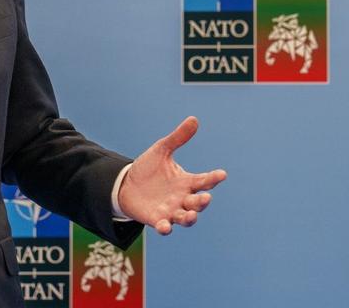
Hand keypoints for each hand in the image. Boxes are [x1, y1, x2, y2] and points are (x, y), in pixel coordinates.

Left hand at [116, 116, 226, 234]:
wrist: (126, 184)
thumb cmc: (148, 168)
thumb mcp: (162, 150)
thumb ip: (178, 138)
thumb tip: (194, 119)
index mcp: (186, 181)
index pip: (204, 180)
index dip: (214, 178)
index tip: (222, 174)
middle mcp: (182, 198)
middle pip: (197, 203)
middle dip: (202, 202)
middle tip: (205, 198)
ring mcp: (170, 210)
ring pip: (185, 218)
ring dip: (190, 218)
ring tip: (192, 216)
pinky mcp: (156, 219)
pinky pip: (164, 226)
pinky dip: (166, 228)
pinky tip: (165, 226)